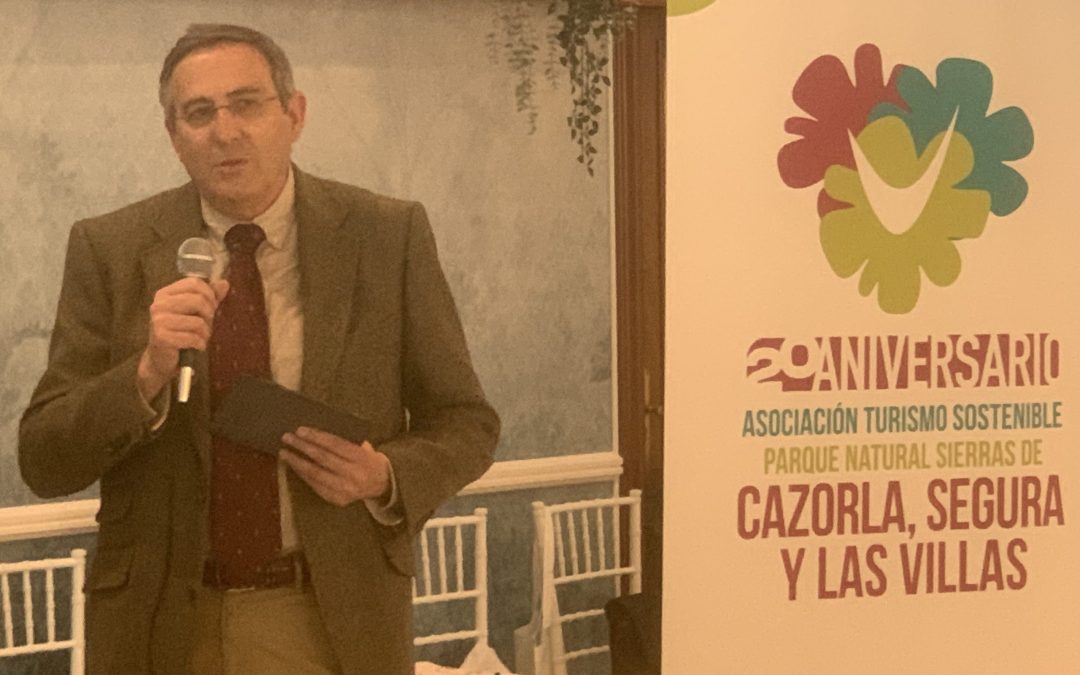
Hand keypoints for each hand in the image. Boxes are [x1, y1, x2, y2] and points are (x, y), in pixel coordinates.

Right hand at [137, 277, 228, 400]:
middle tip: (206, 325)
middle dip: (209, 315)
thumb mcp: (196, 312)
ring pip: (198, 321)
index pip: (194, 283)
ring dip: (205, 333)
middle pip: (198, 300)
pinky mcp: (161, 337)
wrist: (162, 359)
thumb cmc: (181, 333)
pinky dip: (200, 344)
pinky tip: (195, 346)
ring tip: (200, 337)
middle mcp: (159, 304)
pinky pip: (193, 337)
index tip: (211, 306)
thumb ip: (209, 297)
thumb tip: (224, 283)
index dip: (209, 294)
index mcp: (165, 293)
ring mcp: (158, 320)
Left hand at [281, 427, 391, 506]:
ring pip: (316, 474)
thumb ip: (345, 441)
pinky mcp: (337, 499)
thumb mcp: (363, 447)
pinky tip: (294, 466)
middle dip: (302, 447)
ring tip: (284, 453)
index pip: (335, 445)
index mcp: (361, 458)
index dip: (316, 437)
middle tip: (287, 438)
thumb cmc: (368, 460)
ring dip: (297, 462)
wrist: (381, 485)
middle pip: (323, 458)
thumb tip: (316, 433)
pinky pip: (315, 485)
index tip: (300, 430)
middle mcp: (353, 474)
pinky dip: (303, 475)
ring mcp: (345, 489)